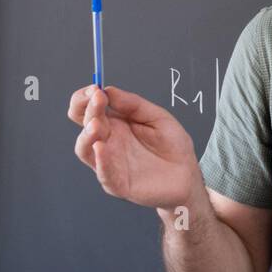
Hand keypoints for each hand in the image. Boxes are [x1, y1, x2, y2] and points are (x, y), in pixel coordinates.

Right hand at [67, 85, 198, 209]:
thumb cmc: (173, 147)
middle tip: (97, 99)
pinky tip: (101, 148)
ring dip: (87, 135)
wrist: (187, 175)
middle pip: (84, 124)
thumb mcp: (158, 117)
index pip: (88, 108)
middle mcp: (108, 141)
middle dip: (87, 109)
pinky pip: (104, 173)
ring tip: (96, 124)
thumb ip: (134, 104)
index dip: (85, 97)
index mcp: (115, 124)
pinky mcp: (118, 183)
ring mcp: (110, 163)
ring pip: (84, 149)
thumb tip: (109, 90)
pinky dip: (101, 161)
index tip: (95, 88)